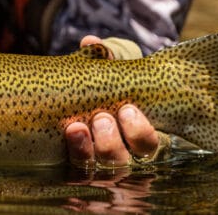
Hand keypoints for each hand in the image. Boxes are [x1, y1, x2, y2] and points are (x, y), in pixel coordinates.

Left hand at [64, 35, 164, 169]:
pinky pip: (76, 174)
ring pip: (100, 171)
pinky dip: (74, 157)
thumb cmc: (103, 81)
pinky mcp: (76, 168)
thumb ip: (107, 54)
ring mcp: (99, 166)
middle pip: (124, 164)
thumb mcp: (110, 66)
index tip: (127, 108)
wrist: (74, 95)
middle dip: (113, 142)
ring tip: (76, 128)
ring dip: (89, 151)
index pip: (150, 146)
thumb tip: (90, 43)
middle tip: (101, 118)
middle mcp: (123, 156)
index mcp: (141, 134)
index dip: (140, 132)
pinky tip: (67, 136)